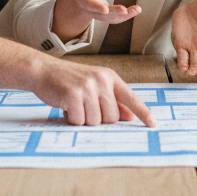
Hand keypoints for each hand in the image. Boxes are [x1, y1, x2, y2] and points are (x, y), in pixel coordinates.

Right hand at [31, 60, 157, 127]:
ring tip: (74, 105)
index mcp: (109, 77)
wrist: (43, 70)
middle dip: (98, 119)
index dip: (143, 113)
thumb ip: (112, 100)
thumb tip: (129, 116)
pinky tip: (65, 106)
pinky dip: (71, 119)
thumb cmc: (69, 80)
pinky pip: (79, 121)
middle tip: (84, 107)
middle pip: (112, 118)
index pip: (131, 97)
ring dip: (83, 119)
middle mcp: (101, 81)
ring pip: (95, 122)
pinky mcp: (73, 96)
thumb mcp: (94, 85)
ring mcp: (87, 87)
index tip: (153, 125)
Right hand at [51, 0, 140, 41]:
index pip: (90, 5)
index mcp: (85, 0)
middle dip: (114, 13)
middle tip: (124, 11)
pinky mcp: (110, 14)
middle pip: (104, 14)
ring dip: (126, 16)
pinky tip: (137, 9)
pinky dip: (129, 14)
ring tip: (137, 9)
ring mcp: (102, 14)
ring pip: (114, 18)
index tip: (104, 9)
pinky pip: (120, 17)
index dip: (97, 7)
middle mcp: (94, 10)